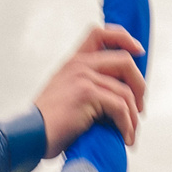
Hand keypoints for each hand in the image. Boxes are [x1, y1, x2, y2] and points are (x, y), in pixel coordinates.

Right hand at [33, 23, 146, 150]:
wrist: (32, 135)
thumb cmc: (51, 123)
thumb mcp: (68, 93)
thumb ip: (89, 84)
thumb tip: (121, 92)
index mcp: (74, 61)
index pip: (100, 33)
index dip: (123, 38)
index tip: (138, 51)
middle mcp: (79, 64)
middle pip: (125, 61)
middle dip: (139, 86)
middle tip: (139, 109)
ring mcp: (83, 77)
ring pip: (125, 91)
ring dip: (133, 116)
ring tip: (131, 132)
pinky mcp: (86, 94)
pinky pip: (119, 107)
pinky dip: (127, 125)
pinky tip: (125, 137)